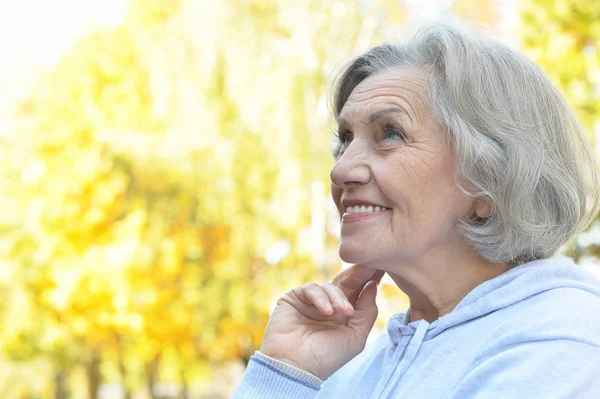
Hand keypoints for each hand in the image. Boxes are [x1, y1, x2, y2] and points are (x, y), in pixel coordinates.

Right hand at [260, 264, 384, 379]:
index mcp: (345, 314)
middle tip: (370, 266)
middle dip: (359, 275)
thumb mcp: (356, 337)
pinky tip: (326, 311)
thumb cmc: (326, 358)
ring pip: (330, 285)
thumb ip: (367, 311)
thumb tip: (373, 286)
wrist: (295, 367)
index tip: (383, 267)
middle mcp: (329, 305)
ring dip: (339, 297)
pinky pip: (311, 288)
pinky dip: (320, 298)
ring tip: (343, 312)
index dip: (370, 279)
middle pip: (346, 282)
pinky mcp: (294, 298)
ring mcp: (312, 301)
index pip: (359, 291)